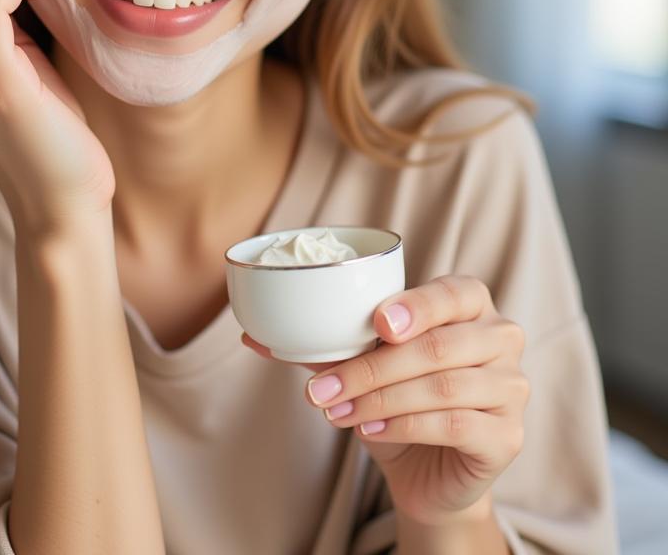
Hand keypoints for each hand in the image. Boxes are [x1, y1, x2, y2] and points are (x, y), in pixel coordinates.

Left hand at [242, 274, 528, 525]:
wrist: (428, 471)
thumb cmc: (397, 400)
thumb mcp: (363, 364)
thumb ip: (325, 345)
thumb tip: (253, 336)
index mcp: (472, 305)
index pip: (454, 293)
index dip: (417, 305)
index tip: (376, 324)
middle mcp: (502, 339)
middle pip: (438, 347)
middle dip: (370, 368)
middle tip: (319, 389)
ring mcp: (512, 388)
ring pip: (442, 386)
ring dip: (378, 399)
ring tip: (335, 411)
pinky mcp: (509, 436)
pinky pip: (453, 425)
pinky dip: (402, 426)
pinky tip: (367, 430)